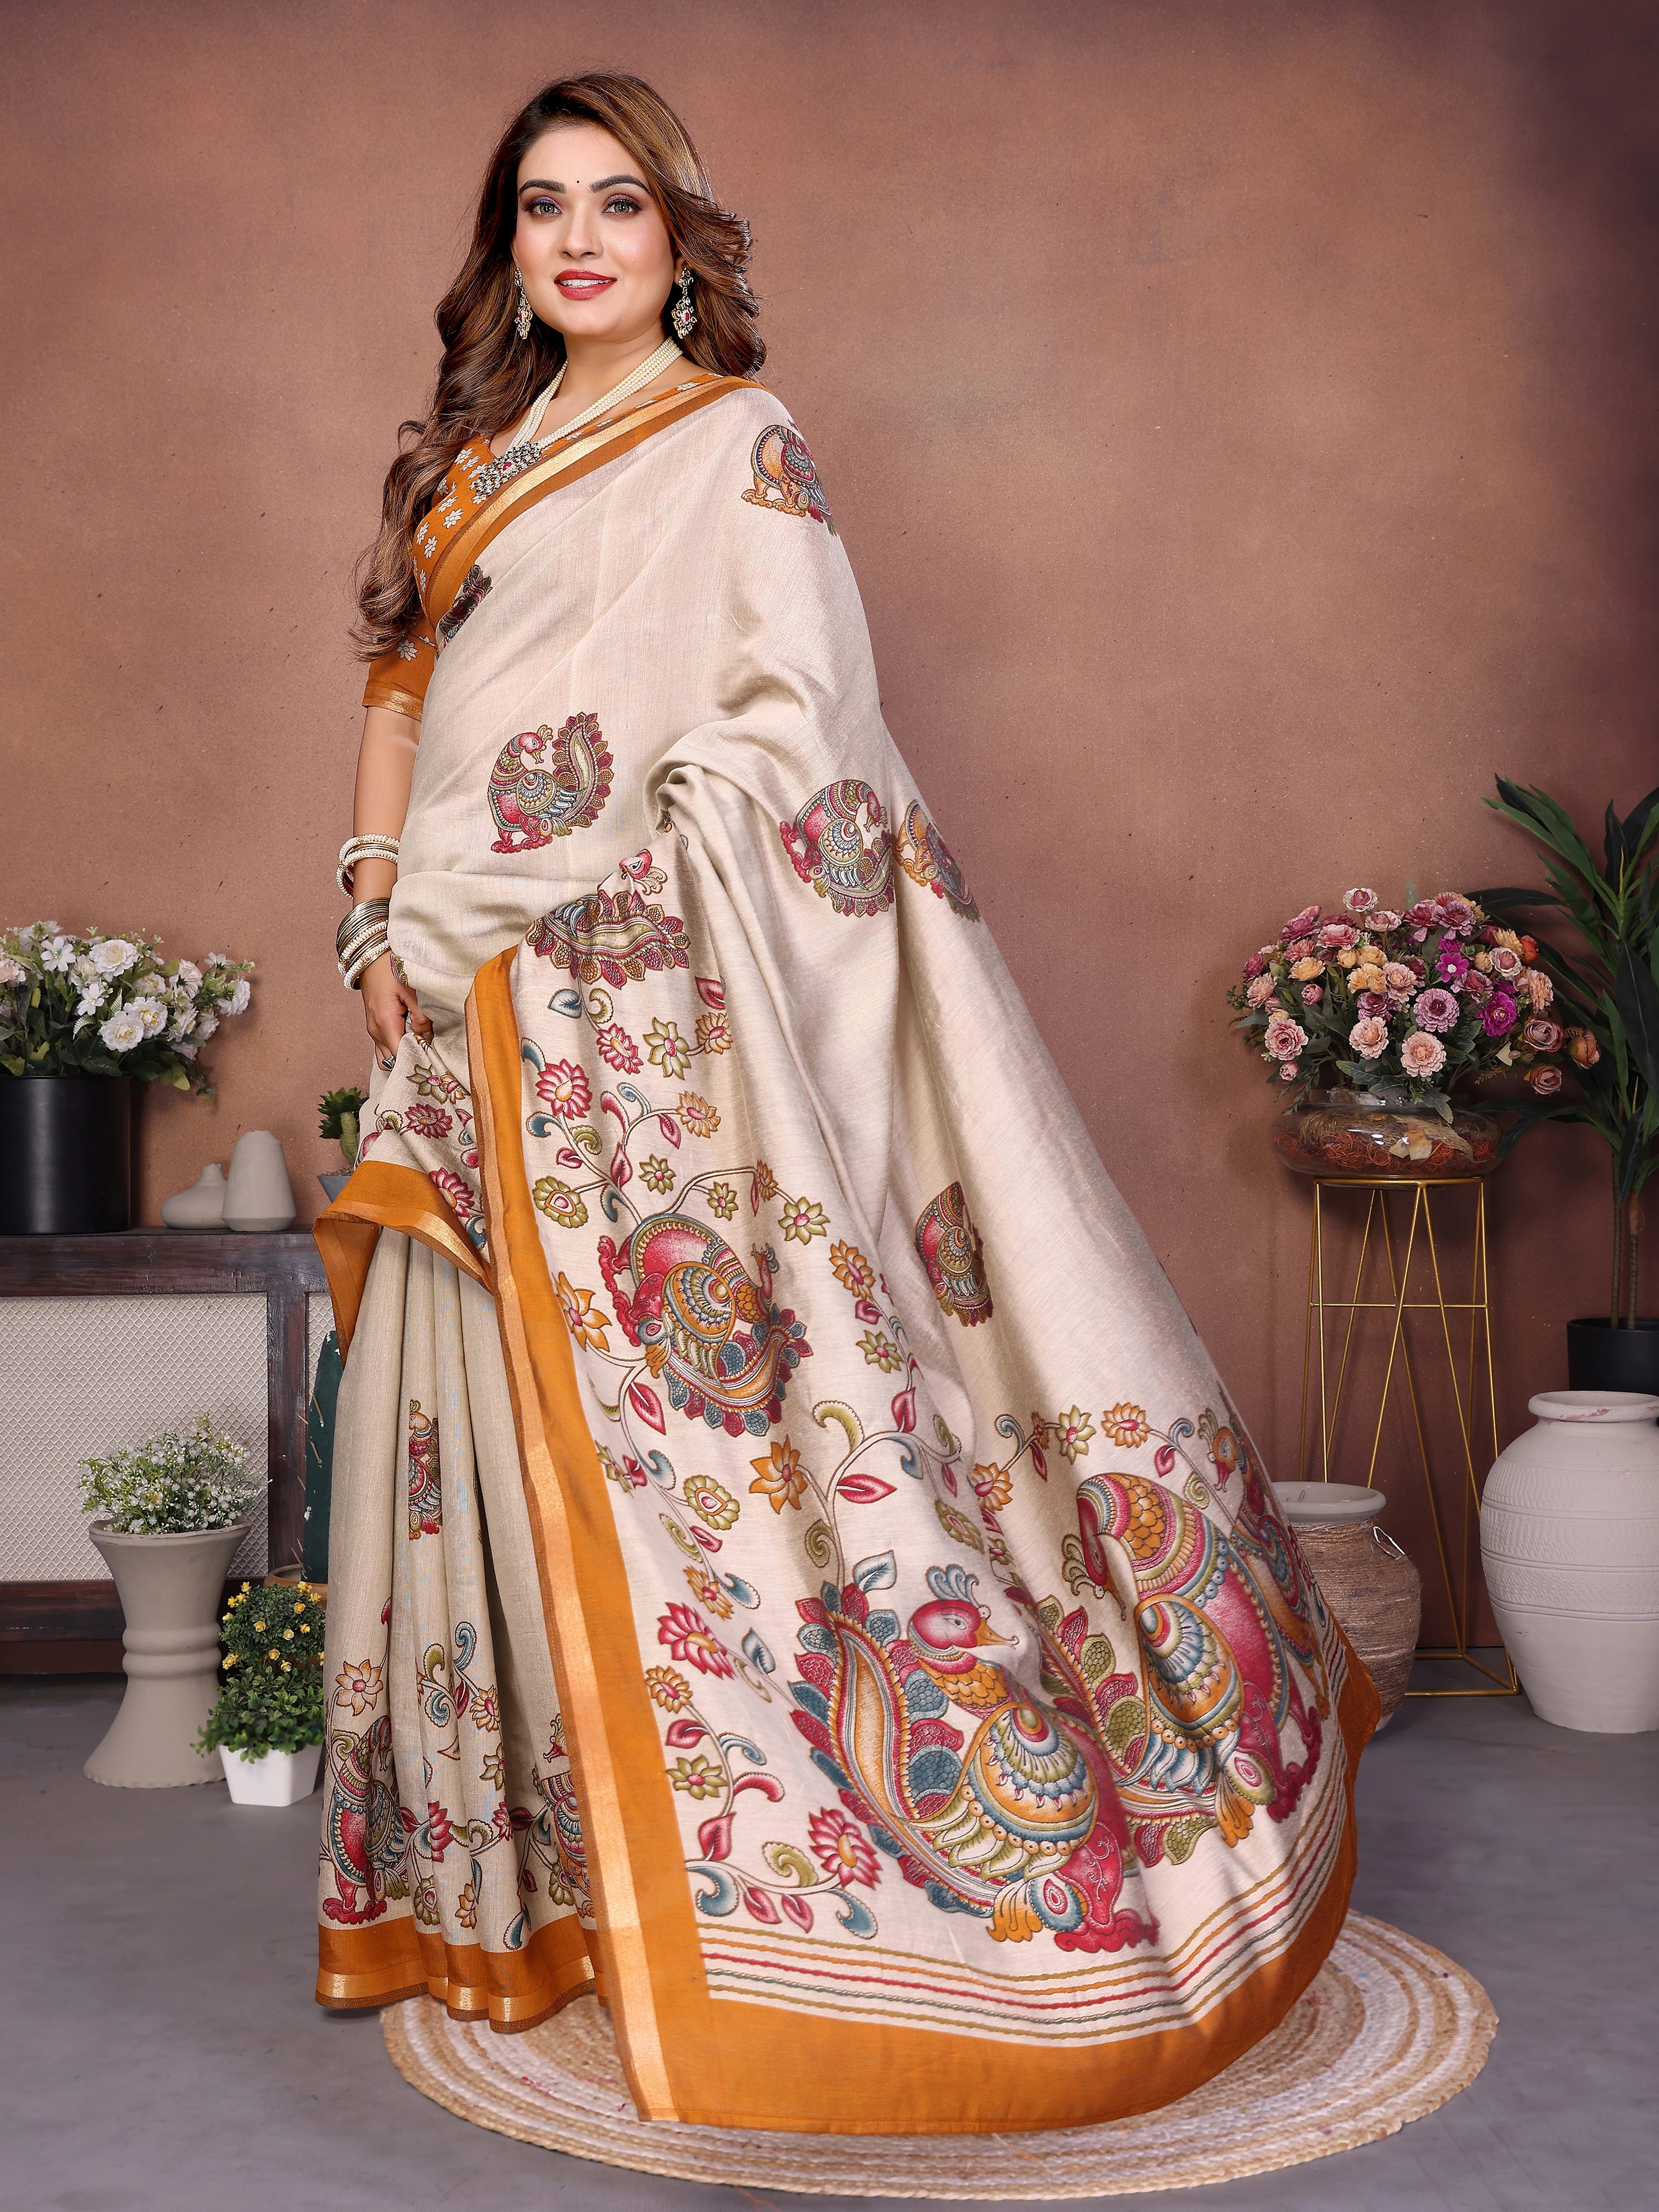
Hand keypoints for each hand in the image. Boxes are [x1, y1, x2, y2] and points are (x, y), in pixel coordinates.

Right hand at [360, 952, 430, 1067]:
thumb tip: (425, 1035)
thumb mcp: (410, 989)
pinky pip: (385, 1045)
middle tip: (428, 1052)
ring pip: (387, 1056)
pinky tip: (411, 1036)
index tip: (431, 1058)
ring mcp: (373, 1029)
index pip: (399, 1056)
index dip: (415, 1059)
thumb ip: (420, 1015)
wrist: (371, 957)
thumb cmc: (389, 969)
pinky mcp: (375, 1025)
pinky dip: (397, 1046)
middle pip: (392, 1061)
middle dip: (409, 1059)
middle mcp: (376, 1031)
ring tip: (420, 1043)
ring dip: (402, 1053)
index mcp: (385, 1023)